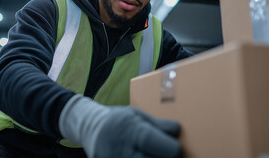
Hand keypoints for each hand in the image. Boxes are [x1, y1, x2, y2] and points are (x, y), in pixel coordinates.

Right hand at [59, 95, 181, 157]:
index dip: (173, 148)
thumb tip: (177, 130)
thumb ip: (158, 124)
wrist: (91, 128)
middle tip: (165, 153)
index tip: (175, 147)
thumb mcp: (137, 115)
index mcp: (134, 132)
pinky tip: (142, 157)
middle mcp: (124, 151)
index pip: (163, 147)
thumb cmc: (118, 120)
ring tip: (152, 154)